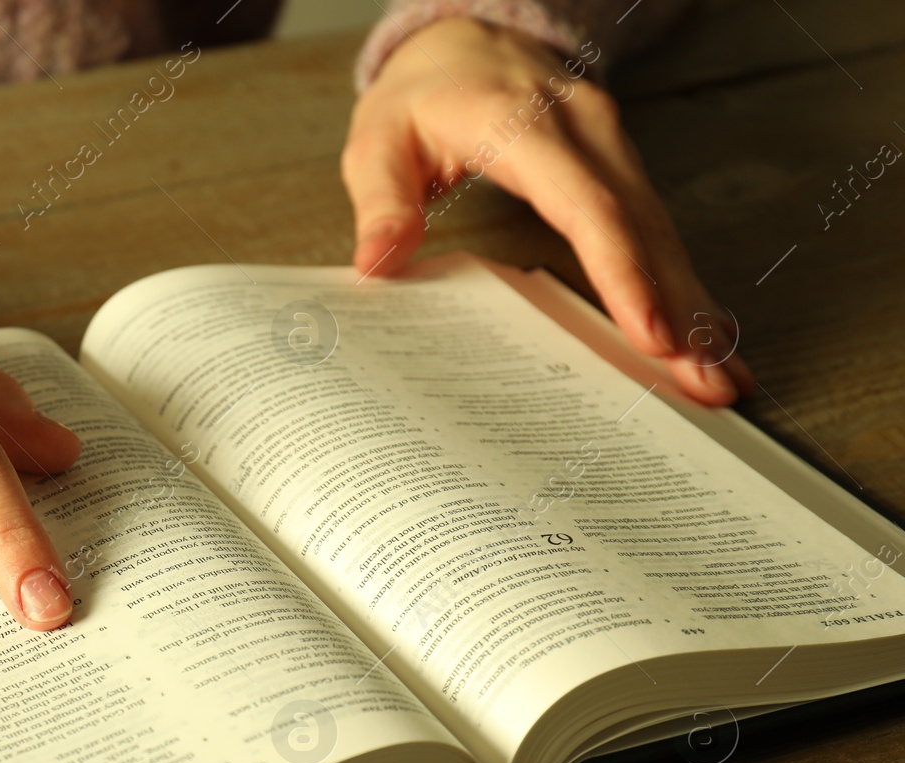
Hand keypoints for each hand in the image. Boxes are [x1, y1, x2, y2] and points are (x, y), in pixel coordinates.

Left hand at [341, 17, 754, 403]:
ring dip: (694, 306)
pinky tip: (709, 335)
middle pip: (643, 229)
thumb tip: (378, 263)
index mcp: (524, 126)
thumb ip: (380, 202)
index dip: (622, 272)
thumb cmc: (420, 99)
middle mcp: (586, 132)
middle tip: (707, 382)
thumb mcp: (377, 142)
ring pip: (663, 234)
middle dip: (680, 310)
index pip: (587, 206)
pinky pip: (657, 232)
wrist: (464, 42)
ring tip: (721, 375)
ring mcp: (612, 148)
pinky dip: (683, 286)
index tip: (650, 333)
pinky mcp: (621, 169)